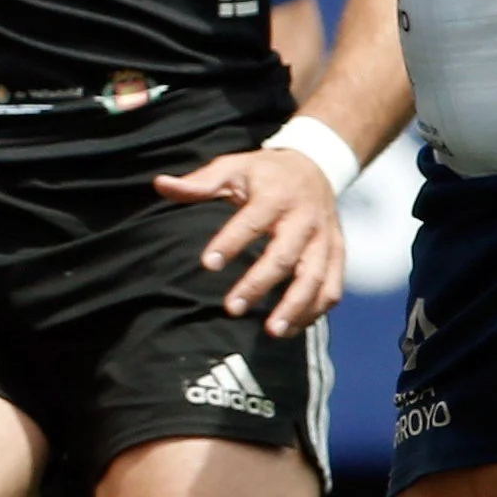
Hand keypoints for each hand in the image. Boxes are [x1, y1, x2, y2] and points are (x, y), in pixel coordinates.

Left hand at [152, 147, 345, 336]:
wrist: (316, 165)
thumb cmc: (264, 173)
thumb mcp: (233, 168)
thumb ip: (199, 182)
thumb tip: (159, 184)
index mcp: (276, 195)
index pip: (252, 221)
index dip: (230, 242)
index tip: (207, 265)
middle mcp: (304, 218)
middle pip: (284, 256)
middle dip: (259, 284)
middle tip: (231, 309)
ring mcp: (325, 238)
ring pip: (315, 277)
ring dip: (295, 306)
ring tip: (271, 331)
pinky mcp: (337, 253)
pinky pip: (332, 287)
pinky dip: (315, 310)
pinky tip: (292, 327)